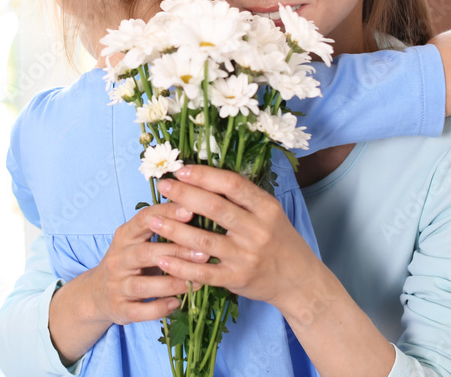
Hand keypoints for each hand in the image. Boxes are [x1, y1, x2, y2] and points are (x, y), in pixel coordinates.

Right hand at [48, 202, 209, 365]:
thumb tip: (198, 207)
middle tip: (204, 253)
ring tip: (198, 282)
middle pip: (145, 253)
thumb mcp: (139, 240)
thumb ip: (162, 227)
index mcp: (124, 236)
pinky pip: (140, 311)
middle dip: (176, 252)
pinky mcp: (120, 309)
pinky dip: (159, 308)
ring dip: (172, 283)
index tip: (191, 211)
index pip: (143, 220)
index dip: (166, 215)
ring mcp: (117, 286)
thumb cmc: (130, 261)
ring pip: (143, 285)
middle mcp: (118, 259)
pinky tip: (177, 304)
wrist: (97, 294)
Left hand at [147, 165, 319, 310]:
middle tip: (163, 186)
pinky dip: (181, 266)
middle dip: (184, 195)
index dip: (205, 175)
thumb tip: (205, 175)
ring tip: (151, 220)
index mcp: (266, 207)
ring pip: (204, 240)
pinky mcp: (238, 279)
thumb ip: (243, 198)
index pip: (233, 184)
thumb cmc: (279, 240)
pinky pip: (204, 272)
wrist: (300, 281)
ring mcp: (247, 256)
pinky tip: (162, 258)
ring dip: (174, 229)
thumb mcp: (270, 213)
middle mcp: (258, 230)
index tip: (182, 169)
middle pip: (215, 207)